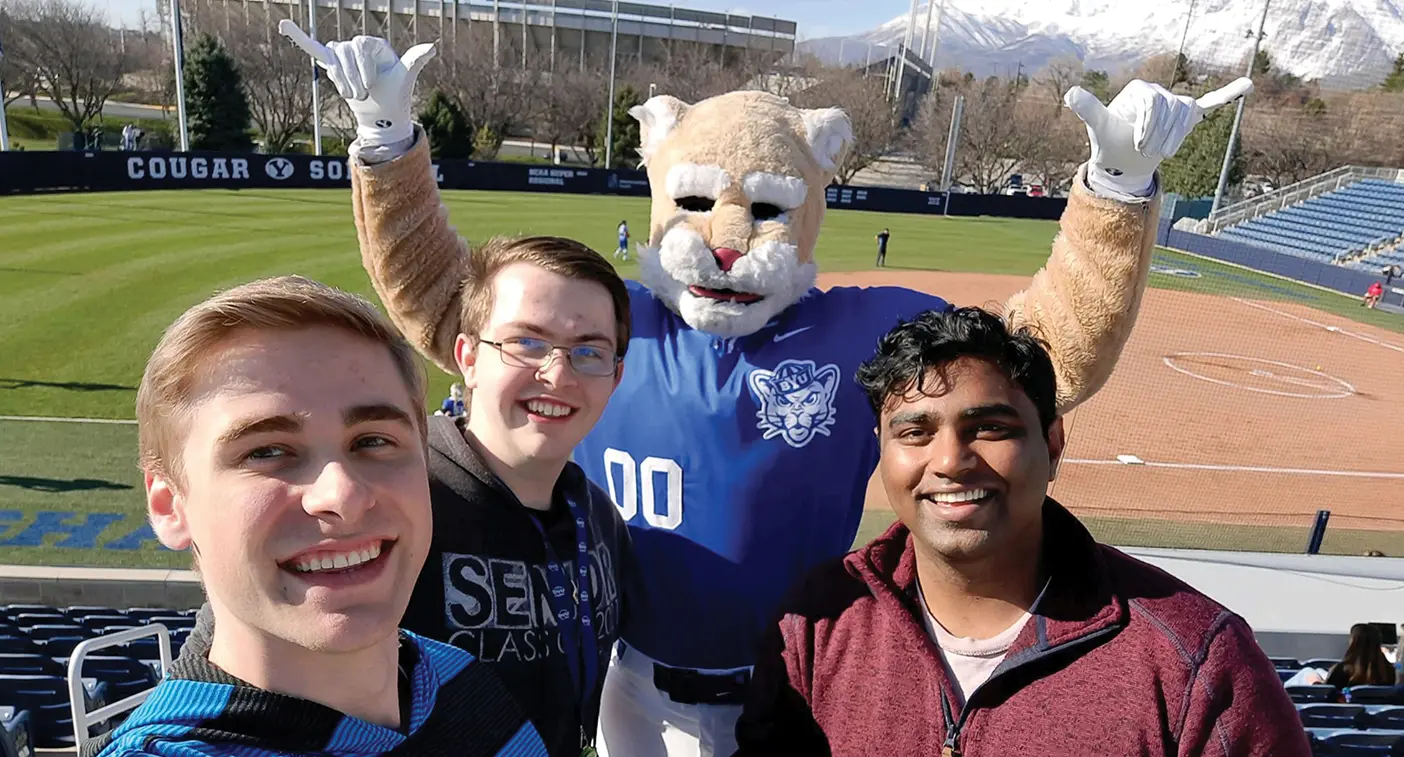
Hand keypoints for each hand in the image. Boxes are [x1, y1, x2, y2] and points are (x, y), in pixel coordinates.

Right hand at [278, 20, 435, 147]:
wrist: (383, 113)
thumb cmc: (396, 94)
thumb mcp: (405, 76)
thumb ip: (415, 60)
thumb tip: (432, 47)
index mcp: (374, 44)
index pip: (359, 45)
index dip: (362, 68)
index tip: (371, 85)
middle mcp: (358, 45)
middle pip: (343, 51)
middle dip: (351, 77)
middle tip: (363, 94)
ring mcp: (345, 55)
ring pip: (332, 59)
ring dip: (341, 80)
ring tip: (355, 94)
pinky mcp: (333, 66)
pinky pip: (313, 48)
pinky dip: (299, 37)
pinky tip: (283, 25)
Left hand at [1064, 77, 1253, 197]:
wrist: (1123, 163)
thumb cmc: (1110, 143)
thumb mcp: (1099, 127)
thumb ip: (1089, 109)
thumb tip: (1071, 92)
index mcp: (1140, 90)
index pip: (1155, 103)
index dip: (1148, 126)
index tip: (1137, 143)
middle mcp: (1159, 92)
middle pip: (1172, 111)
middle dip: (1160, 135)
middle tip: (1146, 151)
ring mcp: (1173, 104)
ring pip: (1187, 117)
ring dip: (1175, 138)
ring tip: (1160, 152)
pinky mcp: (1185, 117)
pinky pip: (1209, 103)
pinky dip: (1227, 95)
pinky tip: (1247, 85)